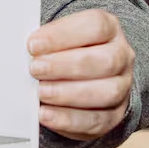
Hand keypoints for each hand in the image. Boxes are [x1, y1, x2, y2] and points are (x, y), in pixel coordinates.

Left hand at [29, 8, 133, 140]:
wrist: (87, 78)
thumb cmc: (68, 52)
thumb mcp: (60, 38)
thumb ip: (47, 42)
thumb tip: (26, 51)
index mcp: (110, 29)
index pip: (95, 26)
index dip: (62, 35)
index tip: (34, 44)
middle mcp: (122, 56)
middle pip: (105, 61)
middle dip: (65, 66)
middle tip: (36, 69)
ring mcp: (122, 87)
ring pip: (105, 92)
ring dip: (68, 93)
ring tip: (41, 92)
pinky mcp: (114, 115)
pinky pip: (96, 121)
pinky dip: (68, 119)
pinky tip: (46, 114)